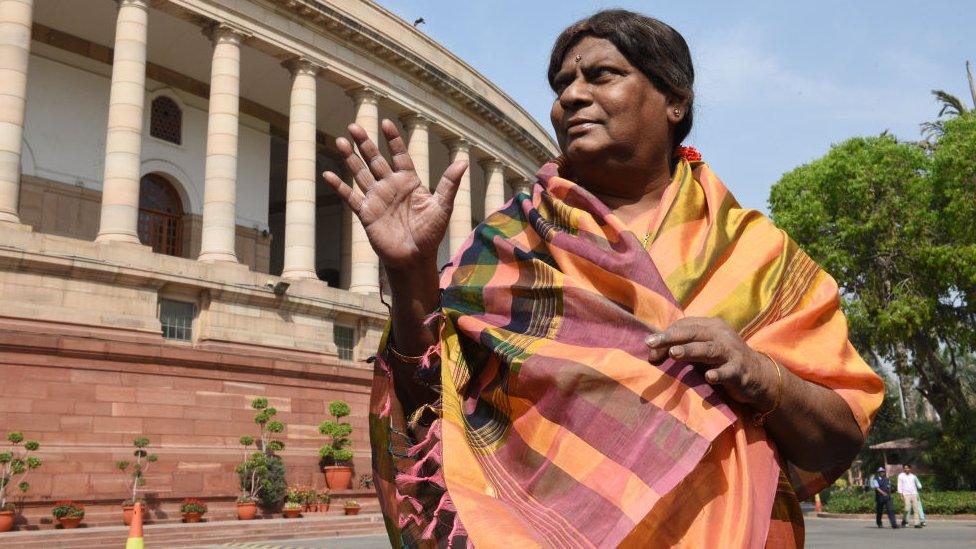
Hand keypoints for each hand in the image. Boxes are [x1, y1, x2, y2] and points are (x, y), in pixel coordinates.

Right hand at [322, 119, 467, 270]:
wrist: (414, 258)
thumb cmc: (430, 233)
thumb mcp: (442, 207)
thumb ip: (448, 184)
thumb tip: (463, 162)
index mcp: (409, 182)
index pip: (399, 155)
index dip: (392, 140)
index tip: (385, 123)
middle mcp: (391, 187)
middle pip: (375, 160)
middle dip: (364, 143)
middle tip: (354, 126)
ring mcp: (377, 199)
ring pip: (360, 173)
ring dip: (350, 158)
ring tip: (340, 141)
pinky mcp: (366, 213)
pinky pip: (350, 197)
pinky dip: (339, 186)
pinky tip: (328, 174)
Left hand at [645, 317, 778, 408]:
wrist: (758, 375)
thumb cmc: (723, 360)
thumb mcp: (703, 349)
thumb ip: (682, 346)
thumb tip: (652, 351)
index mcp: (712, 326)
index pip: (685, 326)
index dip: (666, 335)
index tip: (649, 346)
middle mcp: (722, 335)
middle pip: (694, 333)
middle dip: (671, 338)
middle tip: (651, 343)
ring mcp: (732, 353)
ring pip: (709, 349)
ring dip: (691, 350)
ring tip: (674, 353)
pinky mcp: (740, 371)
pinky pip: (728, 372)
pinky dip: (718, 374)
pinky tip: (709, 377)